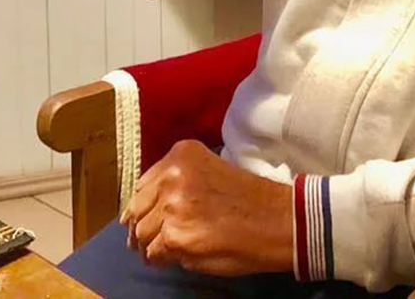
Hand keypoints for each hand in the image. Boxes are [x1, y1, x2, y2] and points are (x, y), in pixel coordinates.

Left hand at [120, 140, 293, 275]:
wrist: (278, 221)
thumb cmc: (251, 199)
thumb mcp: (210, 171)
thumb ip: (179, 182)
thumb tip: (150, 208)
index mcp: (181, 154)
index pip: (144, 183)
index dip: (144, 204)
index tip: (145, 216)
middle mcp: (172, 176)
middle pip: (137, 208)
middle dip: (141, 225)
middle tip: (146, 240)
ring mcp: (171, 206)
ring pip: (141, 233)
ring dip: (150, 244)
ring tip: (163, 250)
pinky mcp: (175, 237)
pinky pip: (154, 253)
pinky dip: (160, 259)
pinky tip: (172, 258)